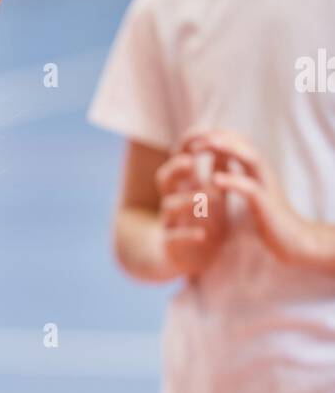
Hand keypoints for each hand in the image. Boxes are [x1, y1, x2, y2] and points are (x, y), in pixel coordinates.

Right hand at [156, 147, 227, 277]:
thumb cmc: (198, 221)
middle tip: (190, 162)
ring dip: (187, 200)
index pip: (179, 159)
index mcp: (183, 187)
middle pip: (164, 178)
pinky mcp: (171, 245)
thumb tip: (228, 143)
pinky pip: (174, 238)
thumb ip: (217, 171)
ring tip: (208, 197)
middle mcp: (172, 200)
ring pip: (168, 206)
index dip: (187, 146)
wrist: (182, 257)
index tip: (202, 135)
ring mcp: (170, 222)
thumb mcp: (211, 194)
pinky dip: (187, 235)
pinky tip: (203, 234)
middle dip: (176, 168)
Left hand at [182, 129, 320, 266]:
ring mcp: (267, 187)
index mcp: (257, 171)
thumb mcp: (248, 196)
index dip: (218, 136)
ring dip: (228, 148)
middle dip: (220, 136)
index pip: (238, 142)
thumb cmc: (268, 220)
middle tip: (195, 136)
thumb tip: (215, 170)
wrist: (292, 242)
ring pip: (251, 158)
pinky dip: (233, 181)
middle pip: (244, 143)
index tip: (194, 137)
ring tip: (207, 144)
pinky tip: (215, 179)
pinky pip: (251, 188)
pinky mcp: (267, 205)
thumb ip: (235, 181)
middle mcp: (263, 174)